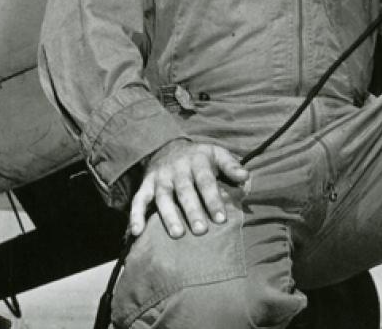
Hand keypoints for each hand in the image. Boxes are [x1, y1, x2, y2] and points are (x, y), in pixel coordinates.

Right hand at [129, 138, 249, 238]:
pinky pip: (138, 200)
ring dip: (169, 216)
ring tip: (177, 234)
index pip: (206, 182)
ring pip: (163, 197)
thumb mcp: (217, 154)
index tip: (221, 219)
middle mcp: (177, 169)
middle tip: (201, 230)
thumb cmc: (200, 157)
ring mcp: (160, 177)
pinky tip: (136, 232)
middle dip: (193, 211)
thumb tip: (246, 177)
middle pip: (185, 191)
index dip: (213, 200)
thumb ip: (231, 166)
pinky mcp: (146, 184)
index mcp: (197, 161)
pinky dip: (135, 215)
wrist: (169, 146)